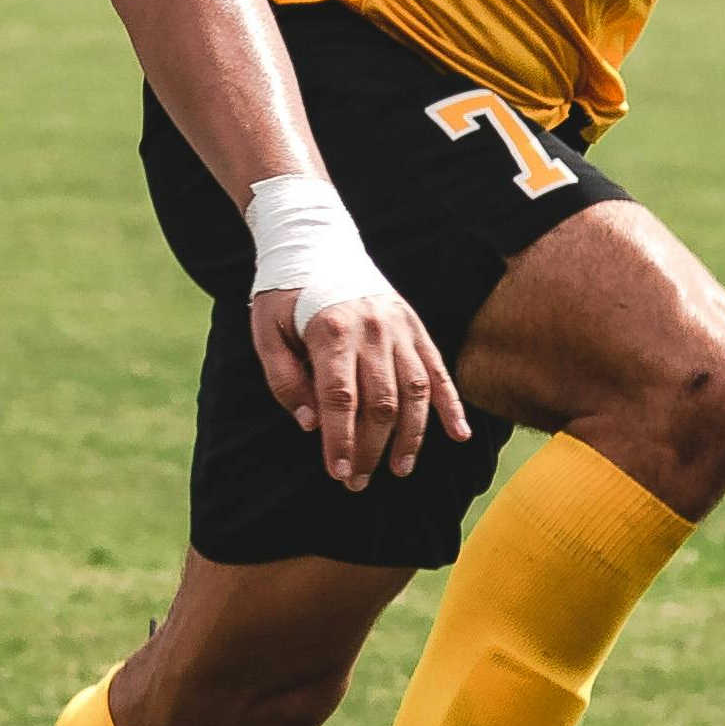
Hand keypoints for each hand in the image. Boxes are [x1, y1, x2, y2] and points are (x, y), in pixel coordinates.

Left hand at [250, 287, 470, 489]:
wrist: (316, 242)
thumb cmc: (285, 294)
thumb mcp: (266, 331)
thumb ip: (284, 380)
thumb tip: (312, 425)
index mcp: (332, 330)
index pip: (341, 398)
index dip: (341, 440)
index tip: (339, 473)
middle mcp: (372, 329)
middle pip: (380, 402)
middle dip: (371, 448)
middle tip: (358, 482)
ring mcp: (399, 327)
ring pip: (414, 392)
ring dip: (410, 437)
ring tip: (399, 470)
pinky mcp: (415, 326)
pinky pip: (438, 370)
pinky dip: (451, 404)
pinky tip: (457, 435)